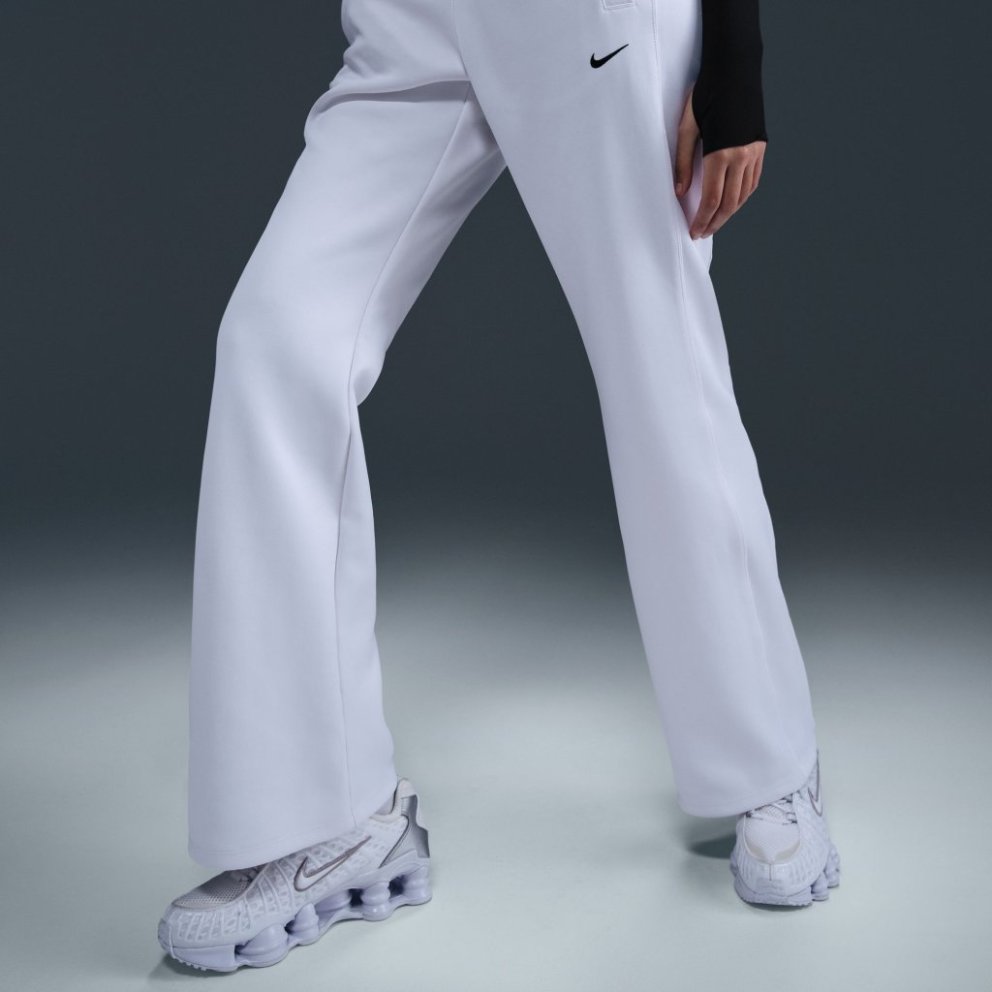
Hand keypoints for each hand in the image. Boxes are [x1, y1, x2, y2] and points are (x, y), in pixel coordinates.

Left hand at [673, 84, 765, 239]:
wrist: (735, 68)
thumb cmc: (706, 95)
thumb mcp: (686, 128)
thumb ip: (683, 163)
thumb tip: (680, 192)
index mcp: (721, 153)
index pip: (712, 199)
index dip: (702, 220)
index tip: (694, 232)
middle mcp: (742, 156)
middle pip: (729, 203)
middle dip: (715, 222)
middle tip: (702, 233)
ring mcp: (754, 152)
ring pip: (743, 195)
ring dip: (729, 213)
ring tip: (714, 221)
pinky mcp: (760, 146)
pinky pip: (753, 181)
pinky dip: (741, 196)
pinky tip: (731, 202)